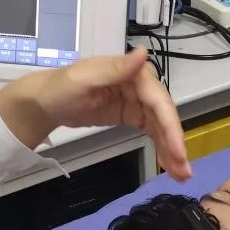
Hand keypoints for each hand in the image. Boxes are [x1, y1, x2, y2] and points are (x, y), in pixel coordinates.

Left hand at [0, 47, 190, 179]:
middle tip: (184, 170)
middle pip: (164, 115)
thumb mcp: (84, 78)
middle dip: (175, 143)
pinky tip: (167, 164)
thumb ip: (116, 69)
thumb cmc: (60, 88)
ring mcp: (137, 101)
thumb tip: (143, 54)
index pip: (158, 101)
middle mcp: (140, 84)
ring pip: (161, 126)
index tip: (178, 151)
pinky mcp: (131, 114)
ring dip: (172, 149)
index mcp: (133, 72)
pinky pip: (151, 131)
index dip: (170, 127)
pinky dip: (160, 146)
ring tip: (181, 175)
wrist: (45, 102)